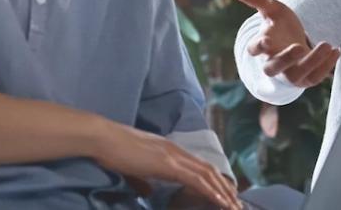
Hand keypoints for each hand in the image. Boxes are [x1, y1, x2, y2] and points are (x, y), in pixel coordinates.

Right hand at [92, 120, 240, 209]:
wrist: (103, 138)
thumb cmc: (113, 152)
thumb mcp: (133, 168)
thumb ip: (143, 180)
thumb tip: (148, 191)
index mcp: (170, 151)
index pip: (199, 166)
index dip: (214, 180)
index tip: (225, 195)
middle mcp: (177, 151)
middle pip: (209, 170)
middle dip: (224, 188)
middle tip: (237, 204)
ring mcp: (174, 156)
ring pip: (207, 174)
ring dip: (222, 192)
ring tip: (233, 206)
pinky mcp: (168, 164)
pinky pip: (196, 179)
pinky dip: (210, 190)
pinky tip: (220, 201)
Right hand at [233, 0, 339, 87]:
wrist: (294, 43)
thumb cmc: (279, 25)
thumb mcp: (271, 9)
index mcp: (262, 45)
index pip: (254, 50)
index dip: (258, 47)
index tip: (265, 40)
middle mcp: (273, 63)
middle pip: (273, 68)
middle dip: (285, 59)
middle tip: (299, 47)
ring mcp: (290, 73)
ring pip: (297, 75)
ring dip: (312, 62)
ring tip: (327, 45)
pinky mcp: (306, 79)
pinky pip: (314, 78)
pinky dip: (326, 67)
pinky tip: (336, 51)